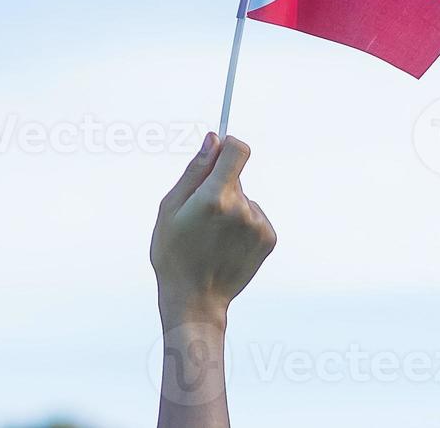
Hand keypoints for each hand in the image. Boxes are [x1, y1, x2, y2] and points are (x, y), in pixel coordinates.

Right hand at [150, 133, 275, 427]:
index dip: (227, 147)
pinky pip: (254, 215)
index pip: (238, 149)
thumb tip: (213, 139)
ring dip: (231, 207)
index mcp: (215, 197)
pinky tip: (226, 244)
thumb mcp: (169, 208)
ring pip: (244, 198)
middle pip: (235, 176)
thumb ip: (194, 170)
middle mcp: (242, 209)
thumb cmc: (173, 253)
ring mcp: (258, 225)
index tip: (217, 154)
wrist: (195, 300)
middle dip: (218, 185)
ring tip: (212, 236)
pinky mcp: (269, 238)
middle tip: (199, 216)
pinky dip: (242, 224)